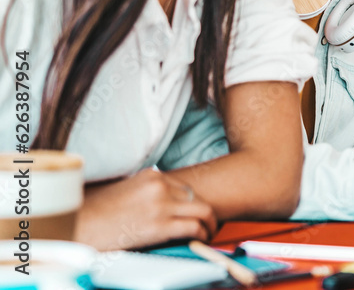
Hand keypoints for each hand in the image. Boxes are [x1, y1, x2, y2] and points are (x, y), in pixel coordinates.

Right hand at [76, 168, 217, 250]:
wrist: (80, 227)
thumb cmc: (98, 214)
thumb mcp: (126, 190)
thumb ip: (147, 191)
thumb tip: (165, 202)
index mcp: (151, 175)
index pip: (184, 186)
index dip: (193, 201)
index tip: (196, 212)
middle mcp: (159, 186)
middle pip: (197, 197)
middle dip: (207, 211)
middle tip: (209, 223)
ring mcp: (161, 205)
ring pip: (203, 210)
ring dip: (210, 223)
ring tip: (210, 232)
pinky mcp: (160, 225)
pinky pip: (194, 227)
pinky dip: (203, 234)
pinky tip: (202, 240)